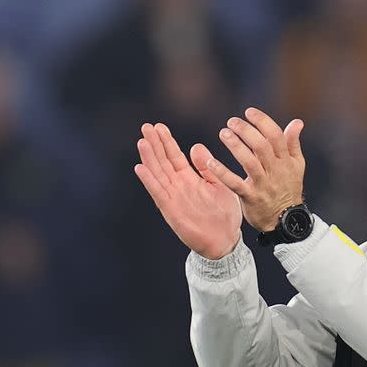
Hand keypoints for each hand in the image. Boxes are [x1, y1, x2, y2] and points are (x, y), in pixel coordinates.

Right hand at [134, 123, 241, 259]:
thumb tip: (196, 146)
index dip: (167, 142)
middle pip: (163, 161)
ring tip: (142, 141)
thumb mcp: (219, 185)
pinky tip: (141, 168)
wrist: (225, 240)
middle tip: (146, 126)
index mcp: (190, 179)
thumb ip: (207, 167)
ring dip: (149, 158)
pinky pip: (158, 193)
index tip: (159, 126)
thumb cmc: (224, 214)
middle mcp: (178, 186)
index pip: (175, 157)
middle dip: (155, 144)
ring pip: (158, 174)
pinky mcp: (171, 210)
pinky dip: (149, 181)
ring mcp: (173, 197)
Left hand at [208, 107, 305, 231]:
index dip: (262, 121)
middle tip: (231, 122)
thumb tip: (297, 122)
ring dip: (235, 146)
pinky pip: (235, 183)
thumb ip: (293, 143)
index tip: (249, 112)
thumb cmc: (288, 189)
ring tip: (223, 133)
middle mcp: (276, 171)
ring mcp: (263, 184)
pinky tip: (210, 162)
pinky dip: (222, 172)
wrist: (285, 220)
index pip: (276, 136)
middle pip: (262, 146)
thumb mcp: (296, 166)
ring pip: (249, 162)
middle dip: (246, 131)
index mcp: (286, 161)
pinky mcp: (251, 197)